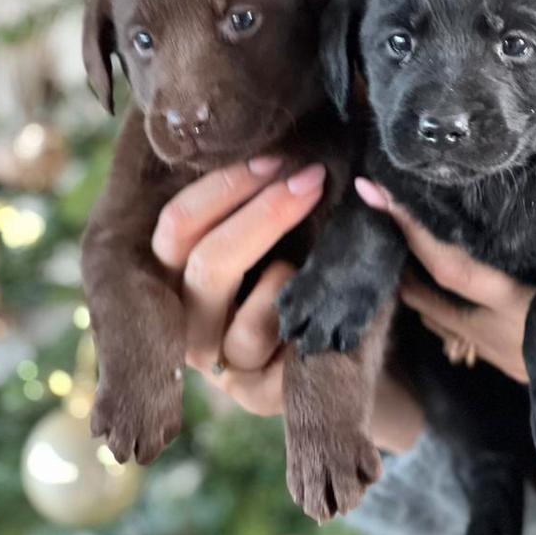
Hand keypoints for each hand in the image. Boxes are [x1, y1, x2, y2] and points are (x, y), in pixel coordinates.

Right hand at [152, 158, 325, 414]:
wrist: (359, 340)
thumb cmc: (317, 269)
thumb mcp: (292, 229)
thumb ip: (272, 193)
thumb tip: (287, 139)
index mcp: (182, 274)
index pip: (176, 226)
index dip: (223, 187)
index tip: (276, 156)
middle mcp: (188, 319)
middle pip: (203, 260)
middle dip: (262, 212)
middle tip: (311, 178)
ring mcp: (217, 362)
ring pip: (229, 306)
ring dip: (281, 265)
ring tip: (314, 256)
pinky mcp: (253, 395)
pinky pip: (260, 342)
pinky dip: (290, 309)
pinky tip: (314, 302)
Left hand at [355, 178, 535, 424]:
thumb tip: (517, 205)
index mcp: (518, 308)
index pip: (446, 264)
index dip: (408, 228)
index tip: (373, 194)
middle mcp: (497, 335)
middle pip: (425, 293)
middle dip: (393, 258)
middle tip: (368, 210)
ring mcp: (500, 353)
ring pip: (436, 313)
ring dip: (413, 279)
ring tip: (392, 236)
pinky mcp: (509, 361)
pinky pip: (459, 326)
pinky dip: (439, 298)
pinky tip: (435, 272)